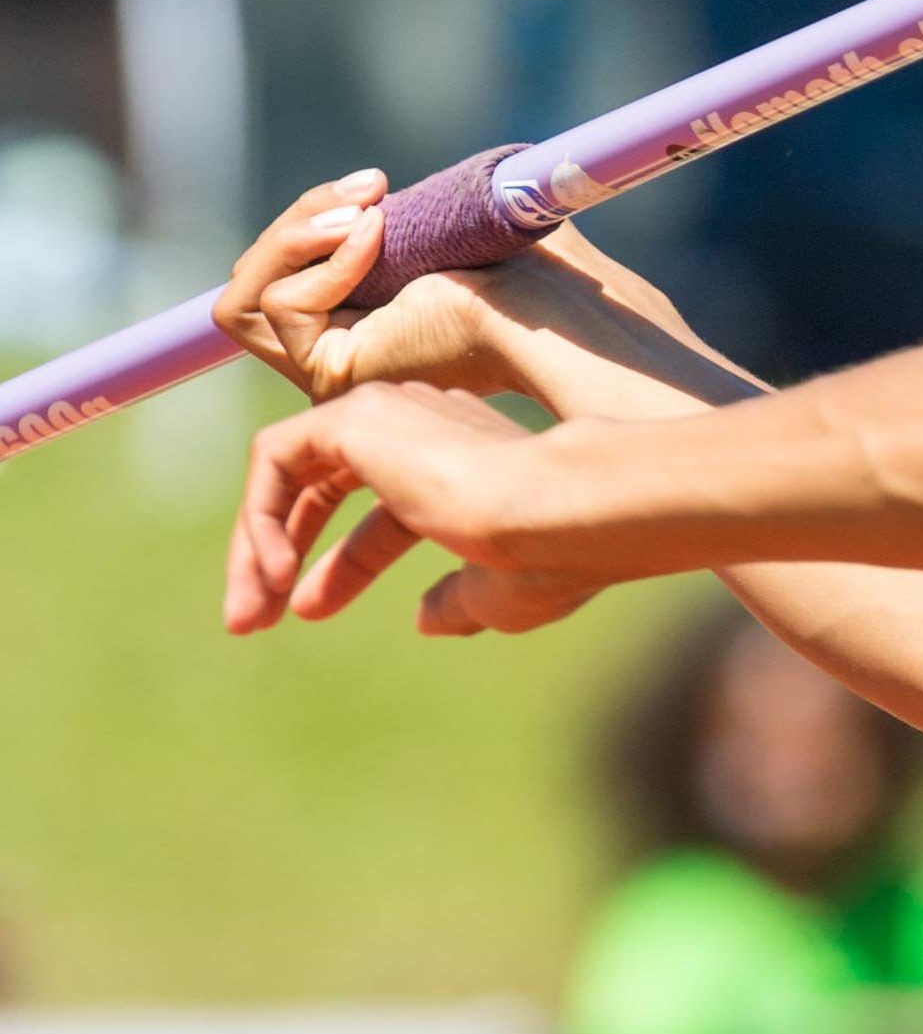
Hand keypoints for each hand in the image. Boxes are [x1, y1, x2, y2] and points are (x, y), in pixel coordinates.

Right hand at [214, 172, 697, 413]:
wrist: (564, 313)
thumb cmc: (545, 276)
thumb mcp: (469, 226)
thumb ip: (422, 215)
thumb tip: (381, 196)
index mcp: (383, 322)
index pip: (297, 273)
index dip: (308, 223)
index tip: (374, 182)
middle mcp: (352, 354)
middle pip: (260, 282)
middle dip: (300, 218)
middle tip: (372, 186)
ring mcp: (336, 370)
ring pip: (248, 294)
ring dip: (293, 234)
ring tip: (367, 212)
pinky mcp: (328, 376)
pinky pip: (270, 308)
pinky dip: (316, 262)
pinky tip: (375, 238)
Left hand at [222, 382, 604, 639]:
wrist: (566, 513)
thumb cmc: (547, 556)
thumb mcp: (494, 592)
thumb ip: (456, 599)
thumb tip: (427, 619)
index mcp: (463, 463)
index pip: (383, 511)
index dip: (341, 567)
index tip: (306, 614)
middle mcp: (421, 426)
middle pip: (324, 484)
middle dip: (281, 553)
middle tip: (250, 619)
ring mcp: (388, 414)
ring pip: (290, 470)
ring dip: (257, 542)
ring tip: (245, 612)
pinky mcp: (355, 417)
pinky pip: (276, 460)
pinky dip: (263, 518)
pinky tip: (276, 572)